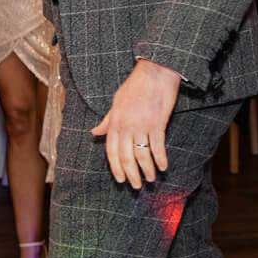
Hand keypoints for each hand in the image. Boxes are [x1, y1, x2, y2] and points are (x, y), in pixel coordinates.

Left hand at [91, 58, 178, 187]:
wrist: (155, 72)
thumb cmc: (135, 86)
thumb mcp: (116, 102)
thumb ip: (107, 120)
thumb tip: (95, 132)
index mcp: (114, 121)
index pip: (112, 151)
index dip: (115, 168)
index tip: (120, 179)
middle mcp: (126, 126)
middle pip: (126, 157)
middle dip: (131, 174)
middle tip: (135, 186)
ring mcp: (142, 125)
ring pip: (142, 154)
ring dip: (146, 170)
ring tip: (150, 179)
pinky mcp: (158, 123)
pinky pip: (158, 146)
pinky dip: (160, 159)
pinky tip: (163, 167)